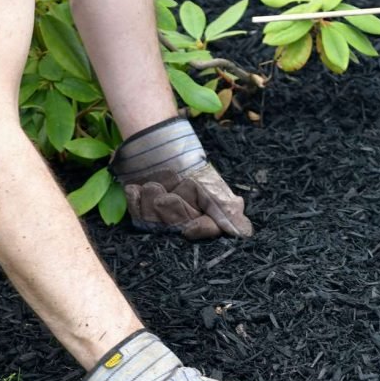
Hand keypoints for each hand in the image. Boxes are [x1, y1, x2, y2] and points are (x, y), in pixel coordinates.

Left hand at [109, 118, 252, 239]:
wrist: (157, 147)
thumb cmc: (188, 165)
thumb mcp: (210, 184)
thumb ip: (225, 207)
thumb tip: (243, 233)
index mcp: (204, 216)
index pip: (208, 232)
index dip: (200, 230)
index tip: (190, 228)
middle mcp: (183, 221)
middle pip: (178, 227)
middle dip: (172, 209)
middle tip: (168, 194)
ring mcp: (161, 219)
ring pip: (154, 222)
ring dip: (152, 200)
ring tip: (152, 184)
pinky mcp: (141, 212)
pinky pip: (136, 216)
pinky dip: (135, 200)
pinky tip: (136, 187)